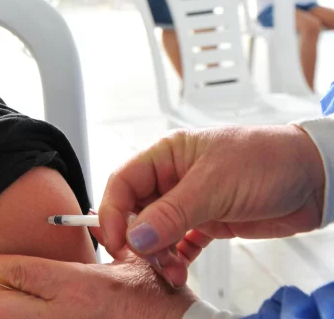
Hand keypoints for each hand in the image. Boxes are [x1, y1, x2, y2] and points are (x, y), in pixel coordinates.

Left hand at [0, 250, 196, 318]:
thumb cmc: (162, 303)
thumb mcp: (134, 264)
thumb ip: (109, 242)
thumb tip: (95, 220)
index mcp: (79, 286)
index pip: (20, 272)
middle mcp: (66, 315)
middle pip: (3, 308)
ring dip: (13, 314)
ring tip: (18, 301)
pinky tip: (39, 312)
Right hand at [100, 125, 324, 262]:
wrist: (315, 178)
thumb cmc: (268, 160)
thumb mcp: (214, 184)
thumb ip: (171, 213)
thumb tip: (134, 236)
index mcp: (167, 155)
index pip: (123, 182)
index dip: (112, 212)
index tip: (117, 242)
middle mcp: (173, 177)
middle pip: (135, 211)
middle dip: (138, 239)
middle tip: (148, 260)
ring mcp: (190, 200)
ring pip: (155, 231)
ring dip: (158, 254)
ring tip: (172, 269)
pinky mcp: (207, 221)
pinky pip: (178, 242)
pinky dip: (176, 257)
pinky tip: (180, 267)